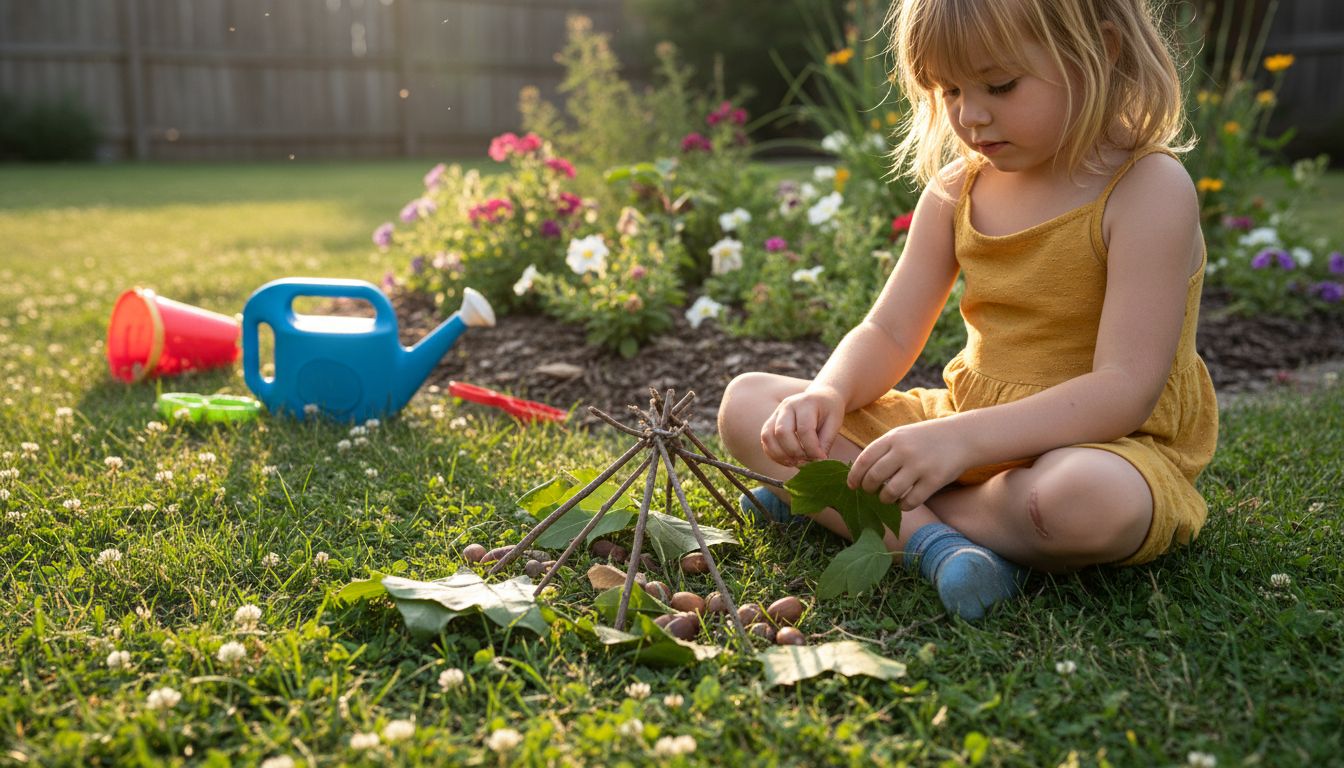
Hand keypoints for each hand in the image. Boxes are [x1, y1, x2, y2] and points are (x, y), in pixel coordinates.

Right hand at [761, 386, 845, 467]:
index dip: (812, 448)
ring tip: (796, 463)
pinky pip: (765, 441)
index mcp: (806, 403)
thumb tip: (817, 463)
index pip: (804, 429)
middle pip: (782, 432)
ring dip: (781, 455)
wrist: (820, 398)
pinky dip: (774, 454)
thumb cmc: (828, 411)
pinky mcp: (770, 423)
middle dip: (795, 452)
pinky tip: (788, 460)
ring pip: (768, 437)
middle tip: (807, 461)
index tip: (821, 459)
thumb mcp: (834, 424)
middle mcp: (787, 406)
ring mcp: (775, 414)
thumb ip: (825, 442)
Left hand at [847, 420, 968, 508]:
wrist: (962, 436)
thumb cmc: (926, 438)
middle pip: (874, 478)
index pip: (864, 460)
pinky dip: (903, 506)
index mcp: (893, 438)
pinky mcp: (934, 480)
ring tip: (887, 498)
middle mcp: (904, 451)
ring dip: (885, 499)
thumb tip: (860, 474)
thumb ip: (883, 450)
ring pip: (890, 492)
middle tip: (871, 492)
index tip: (852, 485)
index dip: (854, 476)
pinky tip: (904, 503)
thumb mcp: (902, 435)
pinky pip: (910, 501)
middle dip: (868, 489)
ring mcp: (920, 466)